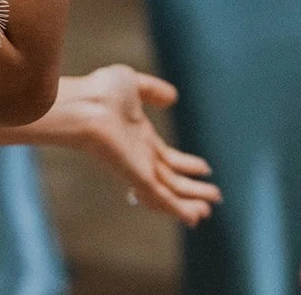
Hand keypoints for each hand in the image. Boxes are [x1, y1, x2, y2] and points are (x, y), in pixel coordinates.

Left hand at [73, 64, 220, 226]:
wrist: (86, 104)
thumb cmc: (100, 91)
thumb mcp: (133, 84)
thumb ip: (153, 90)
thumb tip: (173, 97)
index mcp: (139, 137)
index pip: (167, 158)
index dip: (186, 165)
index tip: (205, 169)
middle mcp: (140, 157)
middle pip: (170, 179)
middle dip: (192, 189)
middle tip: (214, 198)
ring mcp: (139, 168)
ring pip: (169, 193)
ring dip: (189, 202)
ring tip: (208, 211)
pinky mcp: (137, 177)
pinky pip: (162, 198)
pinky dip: (178, 209)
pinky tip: (195, 216)